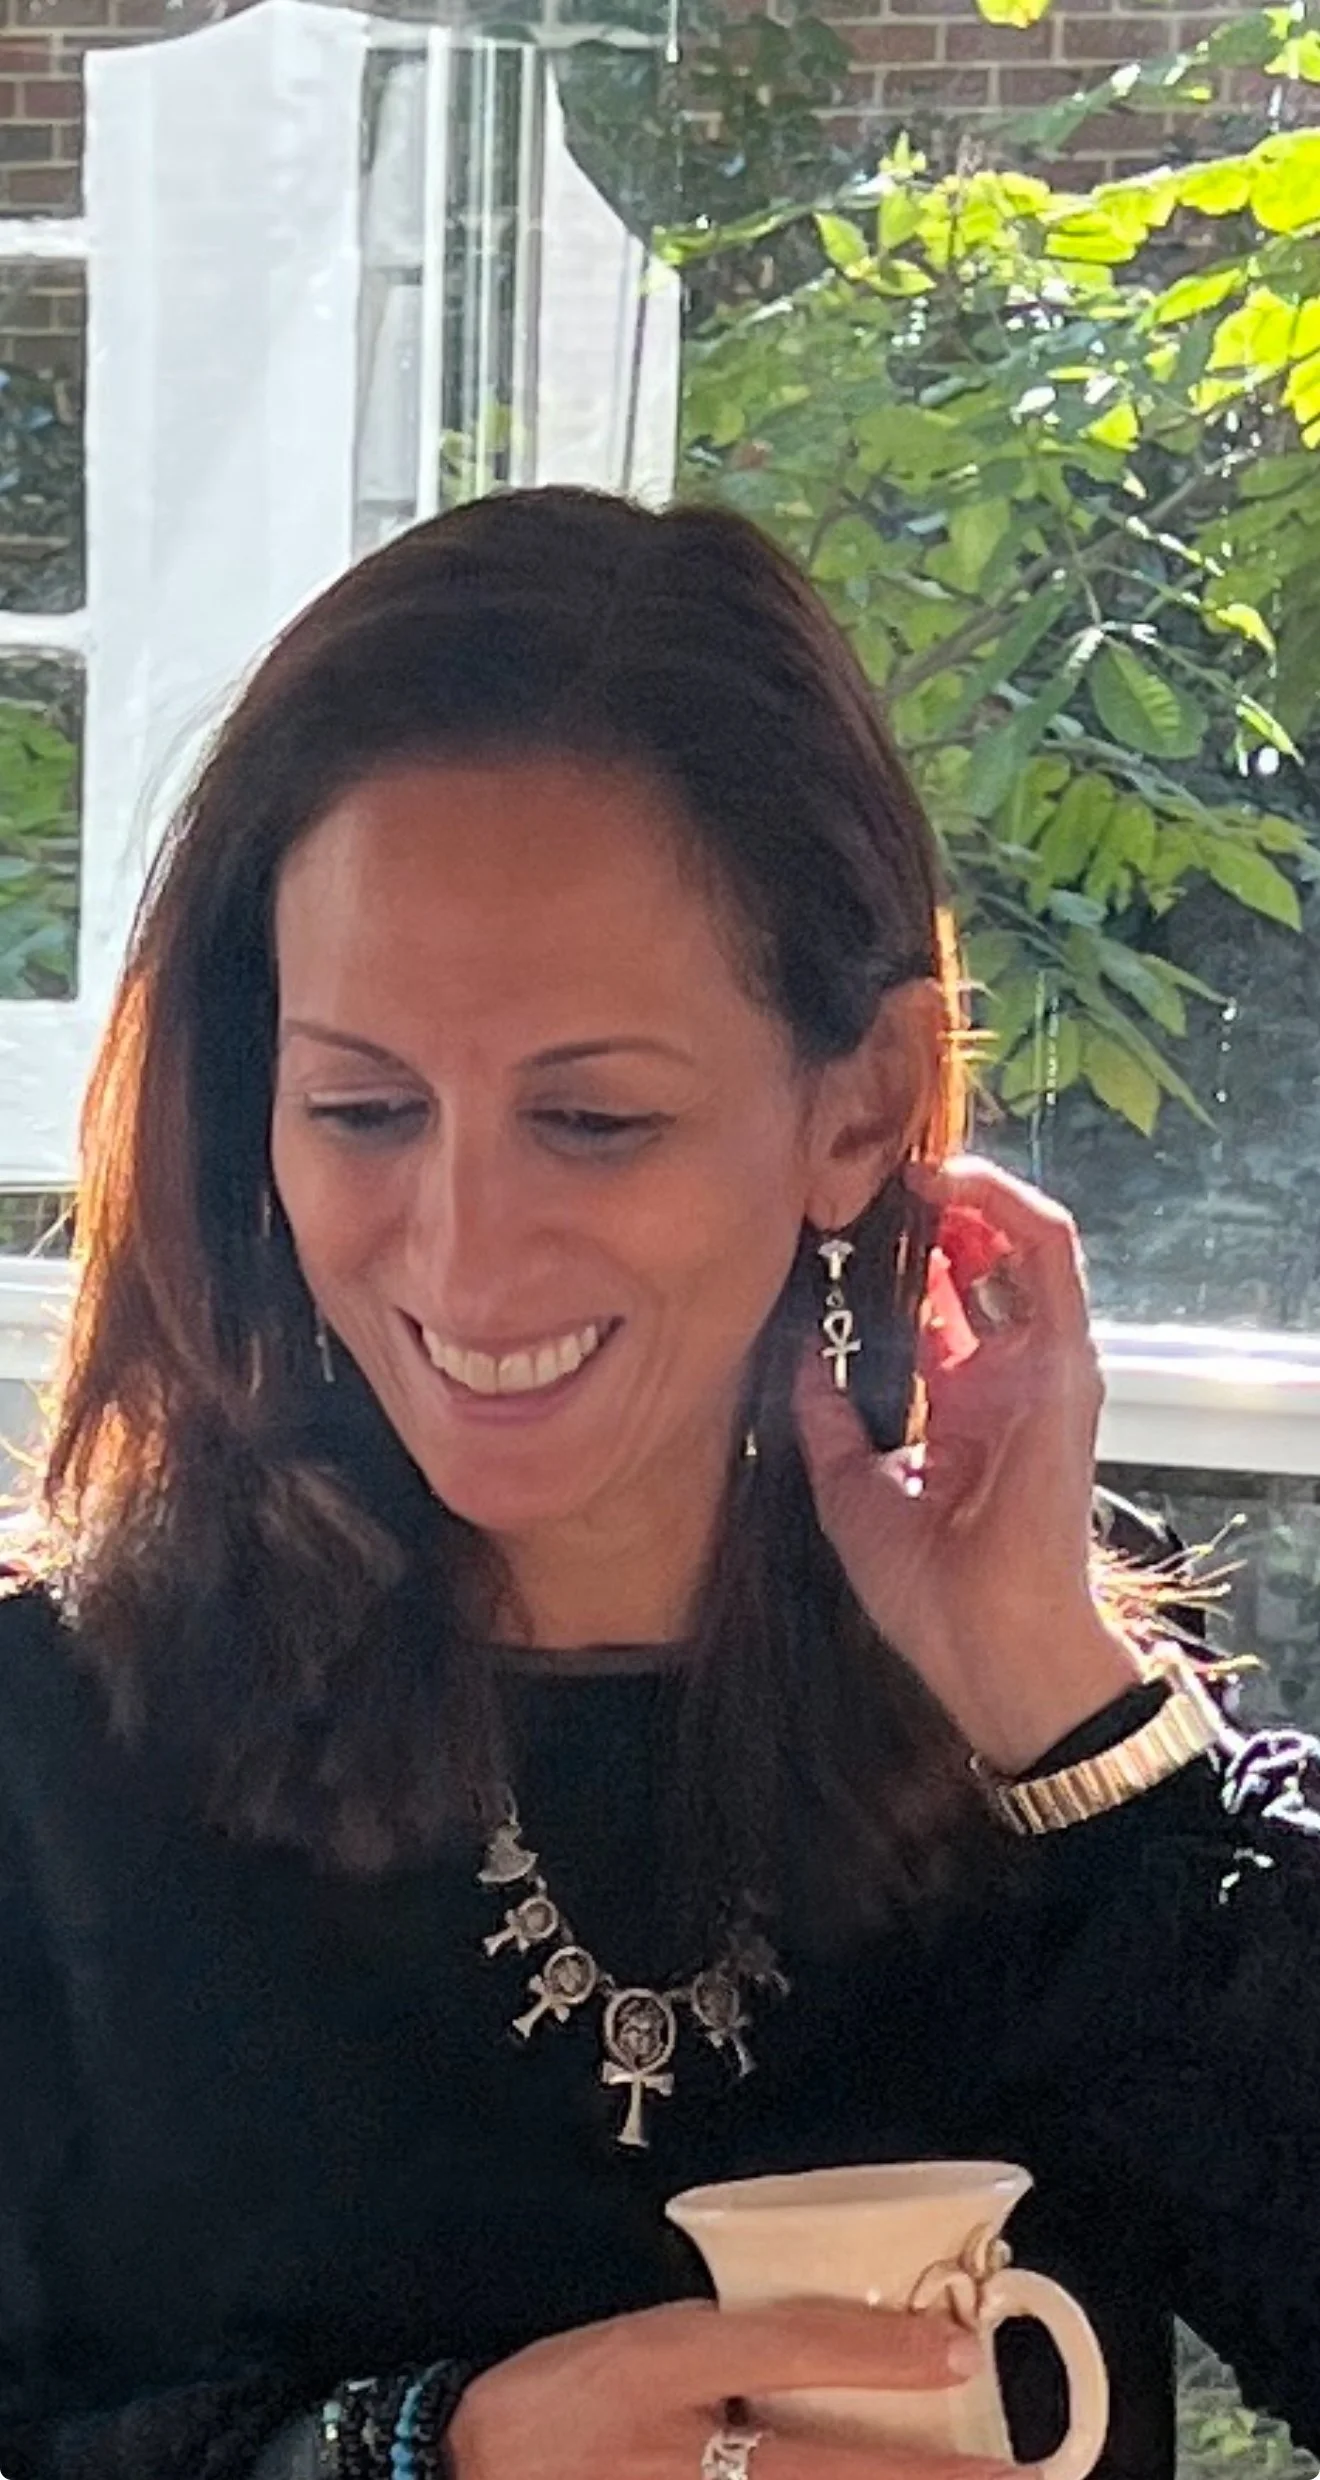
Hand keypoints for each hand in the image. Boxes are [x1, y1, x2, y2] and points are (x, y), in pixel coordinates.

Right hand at [447, 2297, 1006, 2479]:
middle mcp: (696, 2465)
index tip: (967, 2355)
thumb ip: (766, 2346)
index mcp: (683, 2380)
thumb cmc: (572, 2395)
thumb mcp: (660, 2343)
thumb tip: (882, 2350)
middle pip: (831, 2474)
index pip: (804, 2365)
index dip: (887, 2359)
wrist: (469, 2476)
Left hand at [795, 1156, 1139, 1774]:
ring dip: (974, 1197)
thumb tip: (794, 1354)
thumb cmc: (928, 1588)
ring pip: (1024, 1246)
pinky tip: (954, 1186)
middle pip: (982, 1267)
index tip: (838, 1228)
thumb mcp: (849, 1488)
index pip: (938, 1309)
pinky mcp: (1063, 1362)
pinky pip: (1050, 1260)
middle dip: (934, 1218)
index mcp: (963, 1407)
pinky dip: (1008, 1210)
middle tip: (873, 1182)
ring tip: (913, 1169)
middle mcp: (1006, 1377)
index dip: (895, 1263)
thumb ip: (824, 1417)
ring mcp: (1041, 1366)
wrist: (987, 1641)